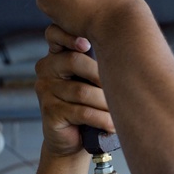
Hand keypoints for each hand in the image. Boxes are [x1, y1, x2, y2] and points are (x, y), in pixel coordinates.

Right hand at [34, 24, 115, 157]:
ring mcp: (45, 91)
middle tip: (121, 87)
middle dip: (101, 76)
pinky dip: (101, 119)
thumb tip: (128, 47)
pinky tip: (113, 124)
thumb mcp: (91, 79)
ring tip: (121, 110)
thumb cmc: (88, 104)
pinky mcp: (49, 112)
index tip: (87, 45)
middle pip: (74, 62)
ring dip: (106, 102)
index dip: (69, 35)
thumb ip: (98, 60)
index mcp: (56, 55)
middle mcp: (46, 69)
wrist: (73, 140)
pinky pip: (81, 112)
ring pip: (81, 91)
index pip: (54, 34)